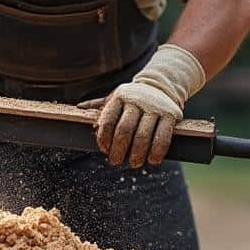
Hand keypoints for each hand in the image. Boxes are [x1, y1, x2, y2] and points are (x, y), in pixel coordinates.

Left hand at [77, 44, 205, 167]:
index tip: (103, 149)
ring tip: (134, 163)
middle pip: (124, 130)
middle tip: (116, 161)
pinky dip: (157, 152)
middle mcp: (137, 101)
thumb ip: (99, 105)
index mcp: (120, 97)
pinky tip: (152, 161)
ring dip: (137, 154)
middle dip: (119, 150)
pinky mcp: (170, 115)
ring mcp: (154, 108)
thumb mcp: (116, 97)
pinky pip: (163, 137)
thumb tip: (78, 108)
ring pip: (143, 135)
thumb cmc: (133, 97)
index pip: (108, 119)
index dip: (104, 137)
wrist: (162, 85)